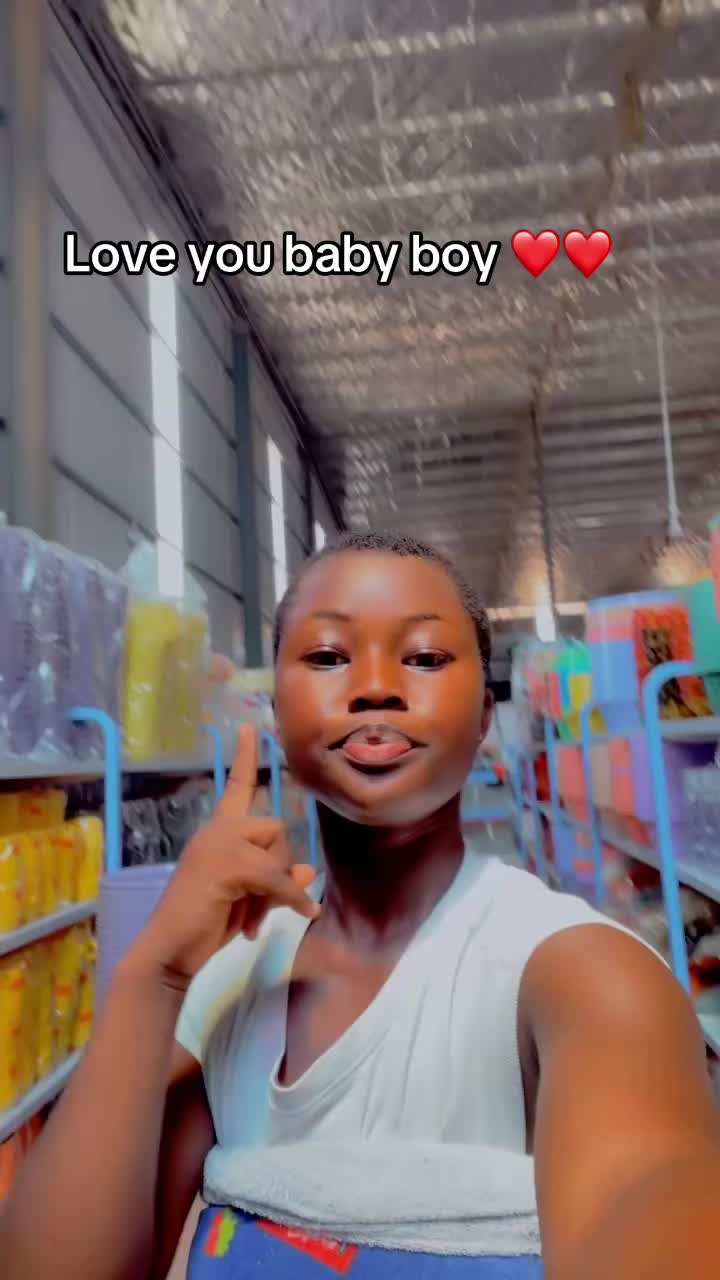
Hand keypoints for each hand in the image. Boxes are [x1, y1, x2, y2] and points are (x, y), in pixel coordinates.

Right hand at [120, 725, 320, 988]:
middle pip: (276, 828)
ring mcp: (219, 844)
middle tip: (264, 905)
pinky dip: (291, 898)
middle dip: (280, 866)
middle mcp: (217, 830)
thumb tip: (307, 871)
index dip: (245, 758)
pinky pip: (276, 877)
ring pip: (277, 851)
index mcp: (217, 831)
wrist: (170, 949)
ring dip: (279, 888)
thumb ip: (275, 880)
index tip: (249, 727)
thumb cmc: (203, 923)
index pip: (236, 786)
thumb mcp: (249, 898)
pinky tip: (301, 913)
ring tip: (254, 918)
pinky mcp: (226, 865)